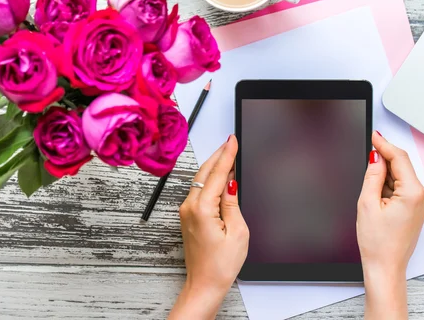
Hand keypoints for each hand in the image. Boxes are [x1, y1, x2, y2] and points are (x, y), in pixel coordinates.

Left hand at [169, 136, 248, 319]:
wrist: (204, 284)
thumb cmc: (220, 265)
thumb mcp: (237, 231)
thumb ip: (232, 203)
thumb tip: (232, 183)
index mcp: (202, 209)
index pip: (218, 174)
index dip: (227, 155)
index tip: (232, 140)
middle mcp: (189, 207)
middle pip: (205, 172)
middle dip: (219, 155)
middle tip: (230, 141)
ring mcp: (186, 211)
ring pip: (201, 180)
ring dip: (214, 166)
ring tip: (227, 154)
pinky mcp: (188, 216)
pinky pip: (199, 190)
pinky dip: (210, 179)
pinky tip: (220, 176)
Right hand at [357, 131, 423, 319]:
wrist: (386, 267)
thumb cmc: (378, 243)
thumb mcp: (367, 203)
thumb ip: (372, 175)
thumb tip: (376, 156)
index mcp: (414, 194)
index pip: (399, 158)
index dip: (384, 144)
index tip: (374, 135)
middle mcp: (423, 196)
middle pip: (402, 166)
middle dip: (383, 161)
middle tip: (366, 159)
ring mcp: (422, 202)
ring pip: (401, 176)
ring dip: (385, 176)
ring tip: (371, 197)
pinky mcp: (418, 207)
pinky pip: (403, 187)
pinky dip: (389, 186)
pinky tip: (377, 198)